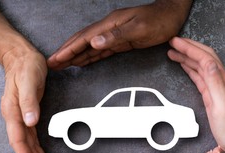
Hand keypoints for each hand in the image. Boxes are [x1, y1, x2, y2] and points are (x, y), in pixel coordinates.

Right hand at [1, 48, 52, 152]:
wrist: (20, 56)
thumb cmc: (25, 66)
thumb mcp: (29, 81)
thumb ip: (29, 102)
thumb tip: (30, 122)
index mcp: (13, 111)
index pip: (18, 140)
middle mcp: (14, 116)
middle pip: (23, 145)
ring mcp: (19, 116)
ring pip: (27, 142)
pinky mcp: (26, 113)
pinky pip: (30, 135)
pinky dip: (36, 147)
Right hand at [47, 0, 191, 69]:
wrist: (172, 15)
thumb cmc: (159, 20)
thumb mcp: (139, 28)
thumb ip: (116, 36)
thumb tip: (94, 43)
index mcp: (110, 24)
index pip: (83, 38)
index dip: (68, 49)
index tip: (56, 59)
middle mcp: (108, 29)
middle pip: (81, 42)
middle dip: (66, 53)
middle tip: (52, 64)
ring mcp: (113, 35)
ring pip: (89, 47)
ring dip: (75, 56)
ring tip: (62, 64)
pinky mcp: (120, 41)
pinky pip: (100, 51)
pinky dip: (89, 57)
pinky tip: (82, 61)